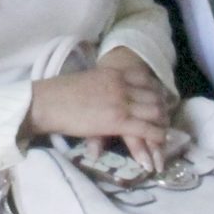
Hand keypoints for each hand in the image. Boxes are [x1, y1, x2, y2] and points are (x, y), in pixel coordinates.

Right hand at [26, 49, 169, 168]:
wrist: (48, 102)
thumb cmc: (59, 93)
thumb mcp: (87, 81)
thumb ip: (102, 85)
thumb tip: (105, 93)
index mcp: (113, 73)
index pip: (144, 78)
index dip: (155, 89)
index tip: (159, 97)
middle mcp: (122, 85)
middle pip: (153, 95)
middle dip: (162, 107)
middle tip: (165, 117)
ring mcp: (122, 103)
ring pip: (154, 111)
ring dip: (163, 122)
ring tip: (165, 131)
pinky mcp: (119, 121)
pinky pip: (147, 128)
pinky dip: (157, 135)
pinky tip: (161, 140)